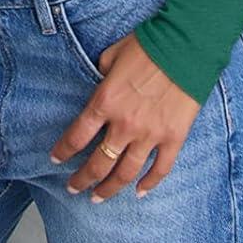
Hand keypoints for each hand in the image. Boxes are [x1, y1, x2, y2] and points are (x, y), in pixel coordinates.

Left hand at [48, 33, 201, 201]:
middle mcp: (124, 124)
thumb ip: (100, 76)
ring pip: (126, 173)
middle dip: (83, 179)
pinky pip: (160, 169)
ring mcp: (151, 134)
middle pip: (98, 163)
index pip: (77, 137)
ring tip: (99, 197)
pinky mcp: (174, 137)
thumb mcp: (111, 55)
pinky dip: (150, 184)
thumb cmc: (147, 45)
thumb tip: (99, 87)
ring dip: (110, 188)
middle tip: (74, 188)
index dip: (63, 151)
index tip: (56, 160)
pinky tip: (139, 192)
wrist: (186, 45)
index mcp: (105, 102)